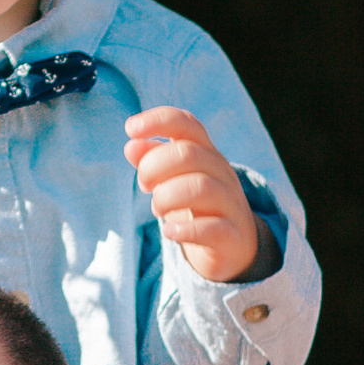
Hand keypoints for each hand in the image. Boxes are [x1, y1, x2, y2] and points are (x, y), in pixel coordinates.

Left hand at [126, 107, 263, 286]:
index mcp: (206, 153)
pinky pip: (213, 229)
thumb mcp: (174, 179)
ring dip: (167, 197)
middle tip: (144, 186)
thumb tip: (132, 146)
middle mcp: (222, 172)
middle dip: (154, 167)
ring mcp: (230, 203)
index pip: (187, 124)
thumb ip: (153, 161)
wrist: (233, 244)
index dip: (158, 120)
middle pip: (188, 153)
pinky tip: (169, 232)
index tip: (130, 129)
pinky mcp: (232, 236)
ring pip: (201, 187)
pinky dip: (185, 231)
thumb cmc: (196, 205)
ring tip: (157, 209)